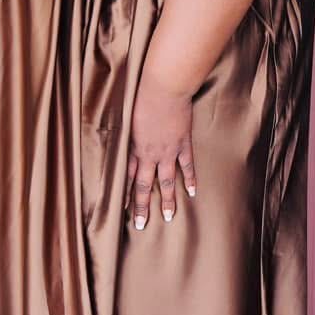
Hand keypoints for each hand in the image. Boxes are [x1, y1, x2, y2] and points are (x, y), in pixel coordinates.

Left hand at [125, 84, 196, 229]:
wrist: (164, 89)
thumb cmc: (141, 97)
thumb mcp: (126, 115)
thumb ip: (125, 130)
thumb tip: (122, 136)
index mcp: (133, 147)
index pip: (126, 177)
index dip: (124, 194)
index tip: (122, 209)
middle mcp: (149, 154)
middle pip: (143, 185)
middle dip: (141, 207)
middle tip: (141, 225)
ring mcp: (168, 151)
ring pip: (166, 181)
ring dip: (166, 200)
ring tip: (168, 216)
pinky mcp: (183, 144)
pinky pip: (186, 166)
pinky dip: (189, 179)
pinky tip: (192, 192)